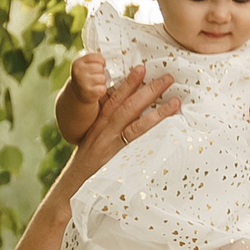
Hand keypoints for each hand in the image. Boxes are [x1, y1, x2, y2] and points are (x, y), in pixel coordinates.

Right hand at [68, 66, 180, 184]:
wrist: (74, 181)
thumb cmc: (87, 163)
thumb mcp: (94, 141)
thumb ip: (108, 130)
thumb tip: (128, 121)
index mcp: (99, 121)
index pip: (115, 97)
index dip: (129, 82)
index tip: (141, 68)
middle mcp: (105, 126)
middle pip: (128, 102)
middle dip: (149, 88)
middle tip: (167, 76)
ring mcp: (111, 138)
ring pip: (134, 115)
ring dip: (156, 106)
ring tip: (175, 99)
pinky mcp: (117, 151)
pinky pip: (136, 135)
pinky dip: (151, 126)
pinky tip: (166, 122)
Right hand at [69, 49, 110, 101]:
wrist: (78, 94)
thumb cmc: (85, 77)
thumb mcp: (84, 66)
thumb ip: (93, 60)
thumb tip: (111, 58)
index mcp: (78, 63)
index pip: (96, 57)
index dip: (101, 61)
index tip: (100, 65)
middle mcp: (79, 72)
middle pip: (100, 68)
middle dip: (101, 72)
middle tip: (96, 76)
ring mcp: (83, 82)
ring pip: (102, 78)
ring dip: (102, 82)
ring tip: (96, 83)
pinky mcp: (88, 93)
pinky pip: (103, 89)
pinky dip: (102, 90)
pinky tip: (96, 90)